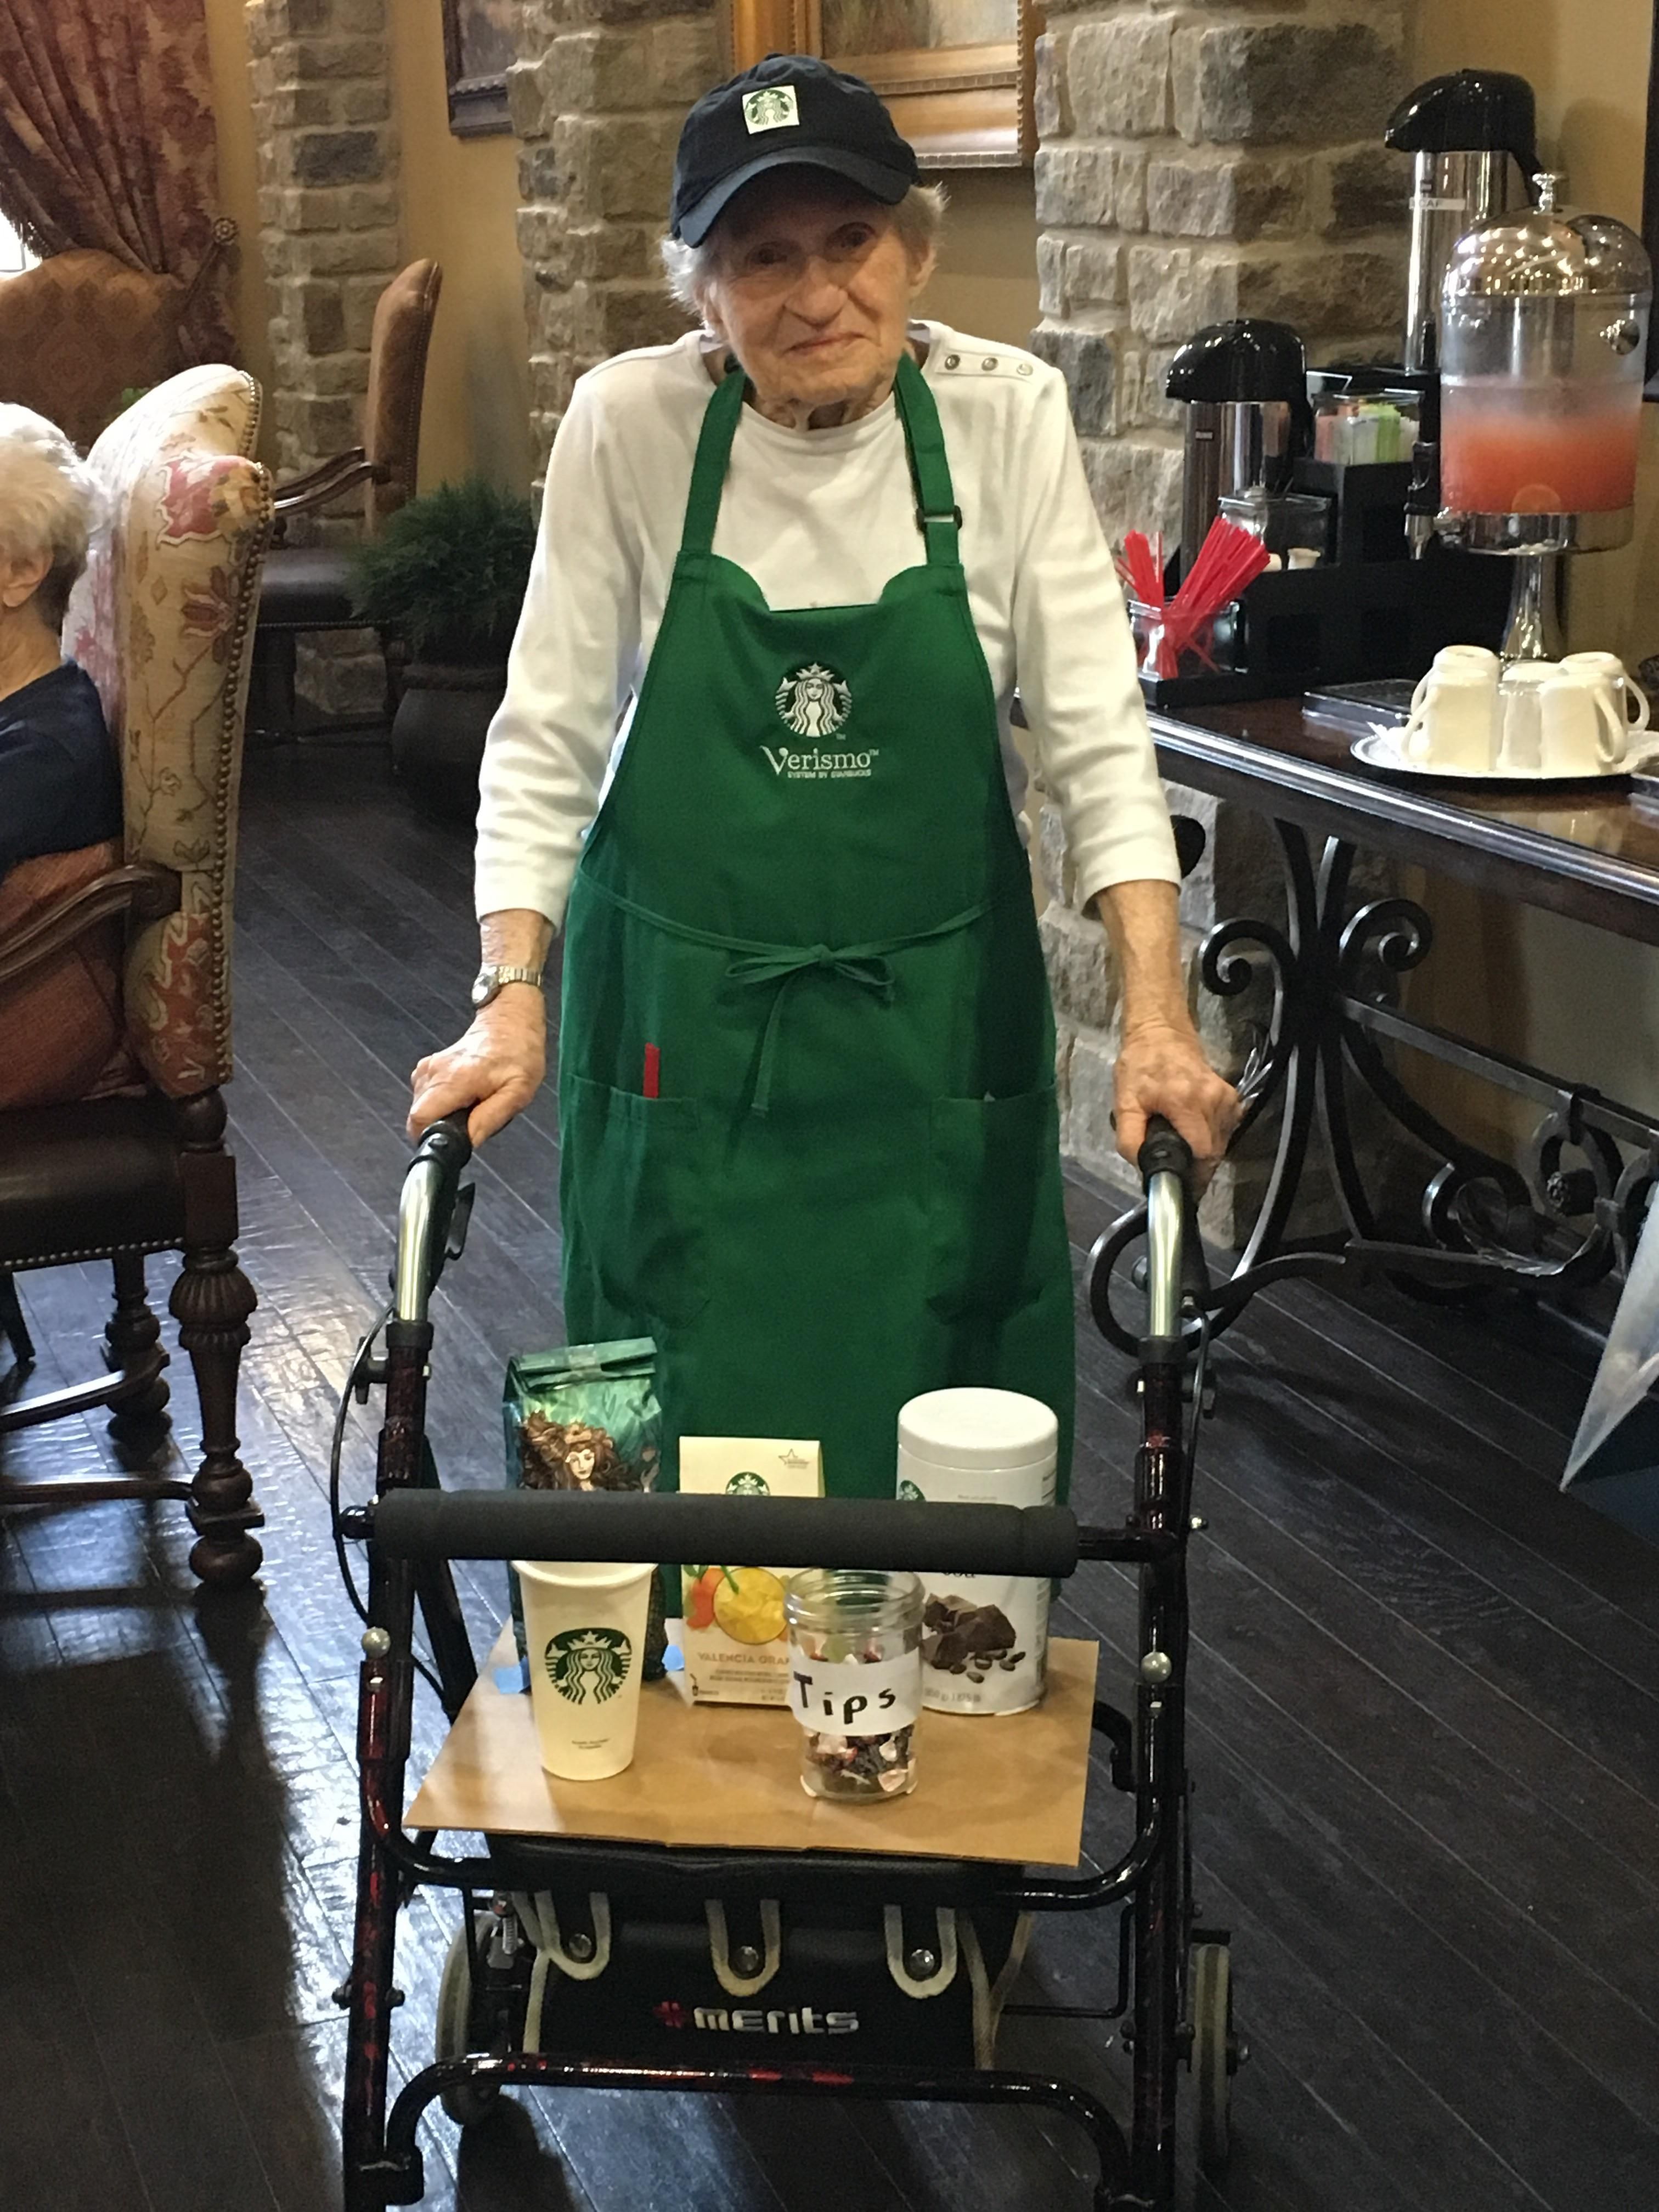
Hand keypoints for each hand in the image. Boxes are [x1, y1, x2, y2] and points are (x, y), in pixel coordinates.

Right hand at [408, 988, 545, 1146]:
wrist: (510, 1021)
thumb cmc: (519, 1054)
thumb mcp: (517, 1092)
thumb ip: (490, 1118)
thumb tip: (468, 1142)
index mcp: (454, 1080)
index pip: (419, 1118)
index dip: (431, 1136)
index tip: (453, 1138)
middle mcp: (433, 1073)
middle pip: (418, 1116)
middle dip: (439, 1127)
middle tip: (469, 1119)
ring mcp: (428, 1067)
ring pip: (421, 1106)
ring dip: (440, 1115)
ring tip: (469, 1105)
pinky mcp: (428, 1066)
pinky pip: (424, 1095)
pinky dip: (439, 1102)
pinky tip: (462, 1096)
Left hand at [1113, 1019, 1239, 1168]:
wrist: (1160, 1033)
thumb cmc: (1139, 1066)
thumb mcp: (1125, 1104)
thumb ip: (1131, 1140)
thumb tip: (1144, 1169)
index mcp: (1187, 1102)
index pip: (1202, 1154)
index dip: (1192, 1175)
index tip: (1179, 1185)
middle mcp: (1214, 1100)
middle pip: (1214, 1153)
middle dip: (1196, 1168)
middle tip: (1176, 1171)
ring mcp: (1227, 1098)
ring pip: (1222, 1144)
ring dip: (1204, 1155)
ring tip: (1182, 1150)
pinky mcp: (1232, 1098)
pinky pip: (1226, 1131)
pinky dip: (1211, 1139)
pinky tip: (1193, 1134)